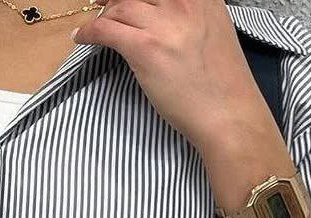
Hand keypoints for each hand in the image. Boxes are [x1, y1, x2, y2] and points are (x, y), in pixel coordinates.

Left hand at [72, 0, 266, 145]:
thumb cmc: (222, 84)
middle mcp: (182, 2)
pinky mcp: (145, 48)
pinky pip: (105, 30)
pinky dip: (89, 31)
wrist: (228, 115)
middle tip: (101, 3)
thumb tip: (163, 14)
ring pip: (119, 6)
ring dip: (102, 15)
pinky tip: (81, 37)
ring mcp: (163, 24)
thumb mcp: (213, 30)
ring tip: (96, 26)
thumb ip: (191, 14)